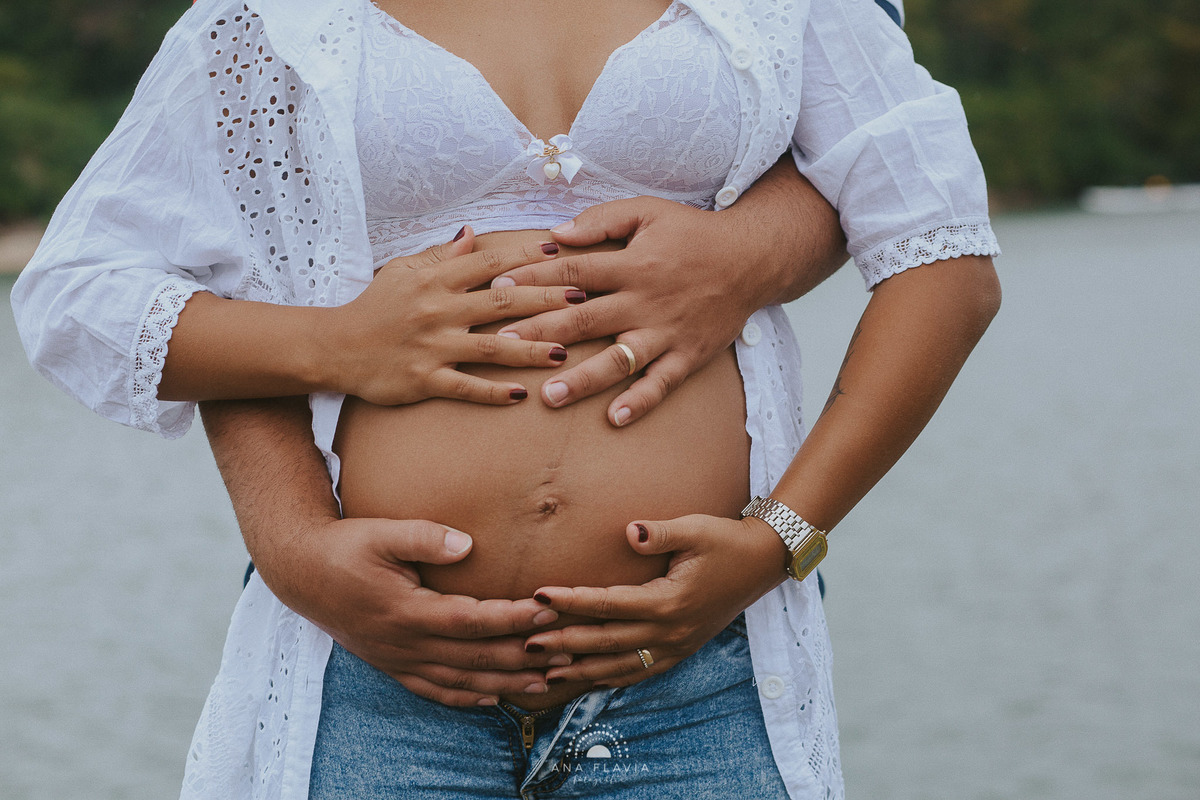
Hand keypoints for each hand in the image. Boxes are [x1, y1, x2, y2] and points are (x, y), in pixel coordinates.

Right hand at [275, 515, 570, 706]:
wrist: (301, 573)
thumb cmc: (345, 547)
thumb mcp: (381, 532)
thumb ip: (424, 537)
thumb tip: (467, 544)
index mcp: (407, 611)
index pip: (472, 620)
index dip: (513, 618)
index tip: (549, 609)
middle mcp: (405, 643)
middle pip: (475, 658)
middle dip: (524, 656)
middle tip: (566, 652)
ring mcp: (398, 659)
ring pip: (460, 681)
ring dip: (504, 683)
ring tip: (545, 684)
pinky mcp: (392, 664)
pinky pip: (434, 690)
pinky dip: (467, 698)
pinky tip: (493, 698)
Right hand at [325, 227, 582, 405]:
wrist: (334, 347)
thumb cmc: (374, 306)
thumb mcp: (403, 271)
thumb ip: (441, 256)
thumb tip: (471, 233)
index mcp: (436, 280)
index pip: (491, 263)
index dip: (527, 258)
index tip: (562, 255)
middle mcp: (439, 310)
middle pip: (502, 302)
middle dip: (545, 299)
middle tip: (584, 297)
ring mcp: (433, 347)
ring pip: (492, 348)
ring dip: (531, 350)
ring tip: (566, 352)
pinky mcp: (425, 380)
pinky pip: (466, 387)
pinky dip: (493, 392)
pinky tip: (522, 395)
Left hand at [490, 197, 782, 425]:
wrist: (752, 258)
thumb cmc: (693, 233)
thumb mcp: (648, 211)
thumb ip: (601, 220)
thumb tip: (555, 234)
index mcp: (632, 263)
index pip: (573, 271)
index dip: (534, 280)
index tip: (498, 290)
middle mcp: (645, 300)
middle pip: (586, 319)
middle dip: (543, 334)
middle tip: (506, 348)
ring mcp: (667, 331)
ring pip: (619, 359)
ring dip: (584, 380)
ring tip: (550, 396)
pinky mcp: (688, 354)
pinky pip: (662, 382)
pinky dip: (641, 401)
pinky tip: (615, 418)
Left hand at [522, 514, 788, 687]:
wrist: (763, 562)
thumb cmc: (725, 540)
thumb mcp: (696, 528)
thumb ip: (660, 532)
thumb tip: (630, 530)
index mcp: (668, 602)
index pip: (608, 604)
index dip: (571, 600)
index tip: (538, 594)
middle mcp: (669, 632)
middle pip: (606, 642)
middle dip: (563, 643)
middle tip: (524, 643)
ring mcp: (676, 646)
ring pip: (619, 666)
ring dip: (580, 670)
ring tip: (544, 673)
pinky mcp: (681, 650)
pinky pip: (639, 672)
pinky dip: (610, 678)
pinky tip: (586, 680)